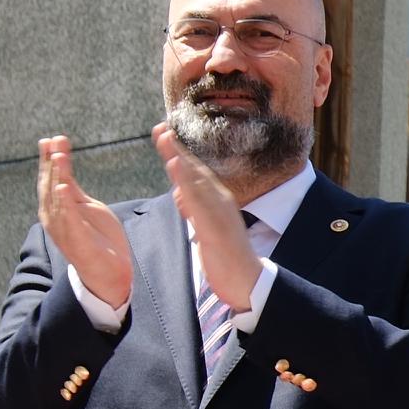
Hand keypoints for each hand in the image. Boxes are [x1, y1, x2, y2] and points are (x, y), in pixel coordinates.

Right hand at [37, 136, 131, 306]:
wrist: (109, 271)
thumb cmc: (96, 238)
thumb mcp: (85, 206)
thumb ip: (72, 186)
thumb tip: (60, 160)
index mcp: (56, 208)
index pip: (50, 179)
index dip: (48, 159)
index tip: (50, 139)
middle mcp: (54, 218)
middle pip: (50, 185)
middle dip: (51, 163)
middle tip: (55, 141)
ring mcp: (64, 229)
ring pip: (57, 199)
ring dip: (57, 177)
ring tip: (58, 156)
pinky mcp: (77, 241)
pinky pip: (68, 220)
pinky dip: (64, 203)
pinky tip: (63, 188)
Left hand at [152, 127, 261, 311]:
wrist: (248, 282)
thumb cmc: (226, 257)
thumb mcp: (204, 227)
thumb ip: (192, 208)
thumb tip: (178, 192)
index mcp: (216, 201)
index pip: (194, 172)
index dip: (178, 151)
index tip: (162, 131)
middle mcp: (220, 202)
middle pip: (195, 170)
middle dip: (177, 148)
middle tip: (160, 127)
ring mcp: (219, 214)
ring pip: (197, 182)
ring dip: (180, 160)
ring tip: (165, 139)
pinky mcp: (216, 229)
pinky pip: (199, 206)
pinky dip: (187, 188)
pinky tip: (176, 174)